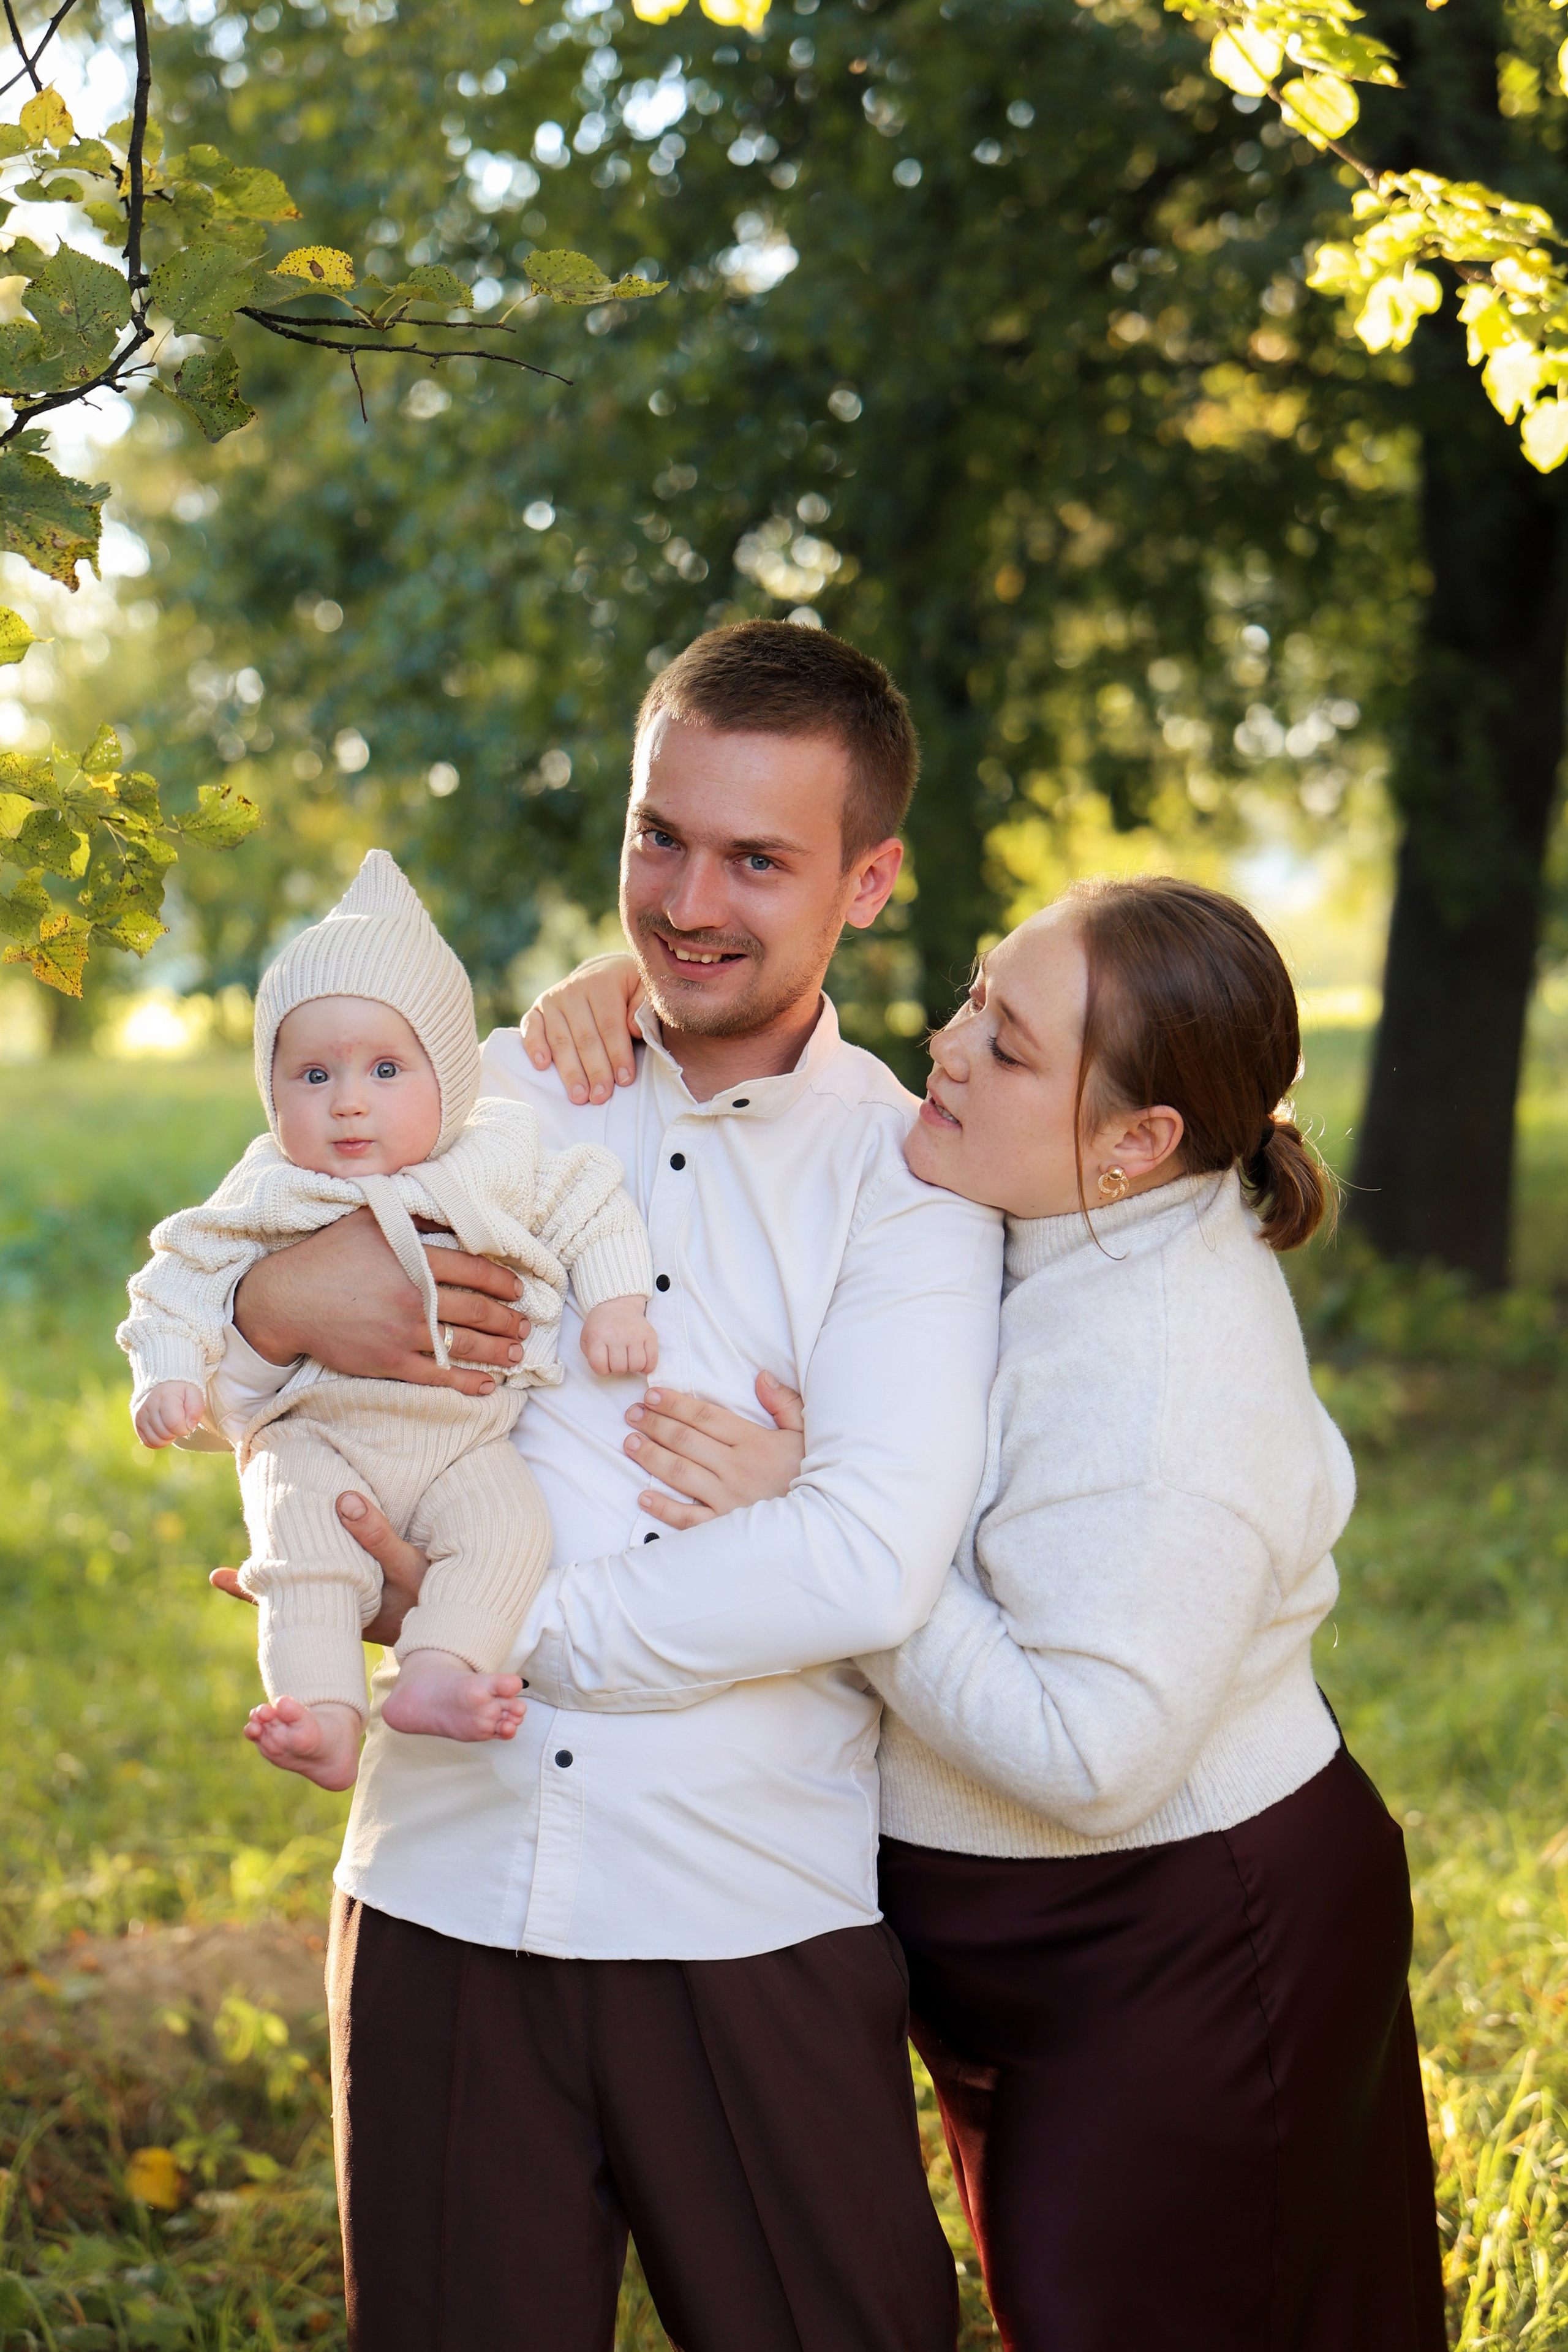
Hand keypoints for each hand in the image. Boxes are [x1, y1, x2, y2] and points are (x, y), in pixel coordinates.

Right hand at [134, 1379, 206, 1448]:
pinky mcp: (137, 1423)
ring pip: (156, 1441)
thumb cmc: (180, 1390)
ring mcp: (140, 1415)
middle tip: (180, 1422)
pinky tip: (164, 1432)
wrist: (160, 1382)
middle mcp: (149, 1406)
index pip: (175, 1425)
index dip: (185, 1428)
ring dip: (168, 1438)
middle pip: (166, 1434)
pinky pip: (148, 1442)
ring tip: (172, 1426)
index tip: (187, 1421)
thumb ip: (196, 1408)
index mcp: (165, 1397)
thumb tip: (190, 1426)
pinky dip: (159, 1441)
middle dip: (177, 1432)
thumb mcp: (194, 1393)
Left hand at [210, 1491, 430, 1646]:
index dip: (251, 1591)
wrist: (453, 1630)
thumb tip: (342, 1497)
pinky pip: (319, 1594)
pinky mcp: (356, 1608)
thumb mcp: (409, 1565)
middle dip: (254, 1590)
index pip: (285, 1603)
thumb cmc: (431, 1594)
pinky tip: (290, 1562)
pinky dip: (300, 1577)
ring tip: (228, 1575)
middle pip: (285, 1605)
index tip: (222, 1575)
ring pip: (299, 1600)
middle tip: (219, 1576)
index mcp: (340, 1615)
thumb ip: (377, 1533)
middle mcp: (336, 1621)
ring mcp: (344, 1616)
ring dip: (272, 1584)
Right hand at [232, 1206, 528, 1395]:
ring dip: (497, 1350)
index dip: (502, 1281)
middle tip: (525, 1324)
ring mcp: (402, 1332)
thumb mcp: (370, 1221)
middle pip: (477, 1310)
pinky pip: (438, 1375)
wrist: (286, 1300)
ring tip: (516, 1351)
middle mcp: (414, 1297)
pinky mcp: (388, 1361)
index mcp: (413, 1259)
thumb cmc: (328, 1255)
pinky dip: (467, 1382)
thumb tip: (448, 1207)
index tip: (518, 1289)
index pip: (474, 1270)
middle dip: (508, 1319)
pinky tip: (488, 1384)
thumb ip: (413, 1216)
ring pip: (464, 1345)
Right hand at [521, 954, 644, 1105]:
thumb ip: (644, 1004)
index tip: (625, 1080)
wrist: (605, 973)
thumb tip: (632, 1028)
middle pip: (585, 1037)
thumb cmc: (631, 990)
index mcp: (603, 983)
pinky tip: (541, 1066)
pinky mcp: (537, 1010)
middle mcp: (574, 989)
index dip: (618, 1054)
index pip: (610, 1025)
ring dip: (569, 1070)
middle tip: (601, 1097)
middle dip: (595, 1070)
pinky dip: (533, 1046)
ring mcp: (553, 1000)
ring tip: (579, 1096)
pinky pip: (531, 1028)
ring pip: (560, 1039)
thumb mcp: (646, 988)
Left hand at [581, 1294, 659, 1377]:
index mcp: (598, 1336)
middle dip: (617, 1368)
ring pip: (637, 1365)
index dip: (602, 1370)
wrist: (617, 1304)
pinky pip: (652, 1360)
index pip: (599, 1366)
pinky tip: (641, 1361)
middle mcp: (617, 1335)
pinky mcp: (649, 1335)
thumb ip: (590, 1355)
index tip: (604, 1364)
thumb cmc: (601, 1326)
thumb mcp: (586, 1338)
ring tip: (628, 1360)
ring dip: (632, 1367)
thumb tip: (605, 1369)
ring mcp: (635, 1334)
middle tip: (616, 1359)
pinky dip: (647, 1366)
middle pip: (619, 1368)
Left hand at [624, 1371, 804, 1529]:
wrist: (826, 1522)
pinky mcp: (725, 1526)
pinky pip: (689, 1518)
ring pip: (681, 1473)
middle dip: (655, 1424)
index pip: (705, 1416)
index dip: (675, 1403)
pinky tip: (643, 1496)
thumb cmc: (812, 1474)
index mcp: (754, 1442)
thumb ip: (784, 1402)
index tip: (652, 1395)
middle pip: (686, 1440)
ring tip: (630, 1442)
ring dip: (651, 1457)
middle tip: (632, 1414)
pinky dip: (664, 1508)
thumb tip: (761, 1376)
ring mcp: (729, 1499)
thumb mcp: (806, 1433)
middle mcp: (737, 1468)